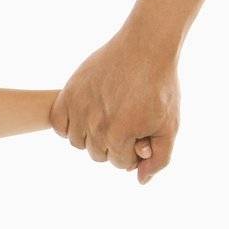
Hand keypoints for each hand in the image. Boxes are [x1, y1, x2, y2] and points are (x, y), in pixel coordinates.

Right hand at [50, 31, 180, 183]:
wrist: (144, 47)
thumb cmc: (160, 86)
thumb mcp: (170, 125)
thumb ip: (159, 158)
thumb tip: (140, 181)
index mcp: (120, 135)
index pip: (119, 163)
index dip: (133, 151)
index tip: (141, 134)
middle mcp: (95, 125)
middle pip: (98, 154)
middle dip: (114, 144)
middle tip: (125, 123)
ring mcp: (79, 109)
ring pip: (78, 142)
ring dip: (91, 136)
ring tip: (107, 118)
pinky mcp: (68, 94)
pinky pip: (58, 124)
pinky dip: (69, 125)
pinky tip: (86, 115)